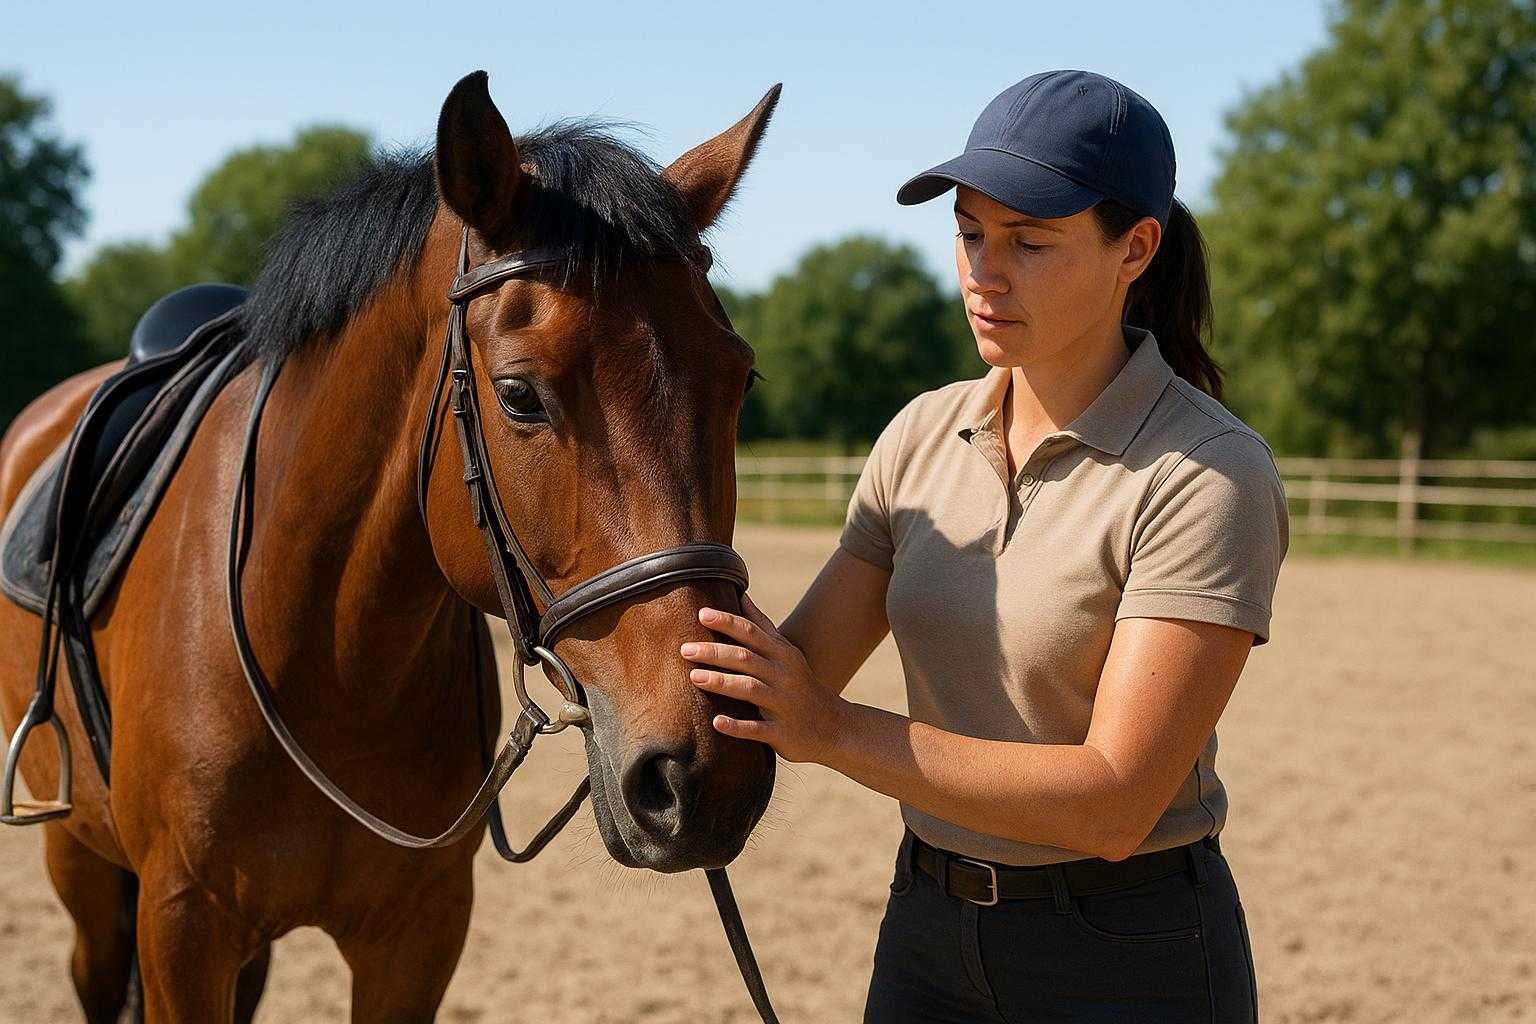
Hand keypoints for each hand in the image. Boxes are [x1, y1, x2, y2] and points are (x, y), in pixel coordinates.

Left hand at [680, 592, 848, 763]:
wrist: (835, 727)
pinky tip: (716, 721)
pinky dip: (737, 726)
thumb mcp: (787, 653)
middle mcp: (784, 676)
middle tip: (684, 649)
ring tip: (694, 677)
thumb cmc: (801, 684)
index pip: (752, 633)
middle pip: (746, 659)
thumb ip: (762, 626)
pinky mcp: (782, 733)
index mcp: (783, 655)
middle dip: (715, 653)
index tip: (701, 614)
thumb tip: (741, 595)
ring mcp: (784, 705)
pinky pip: (757, 729)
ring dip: (722, 683)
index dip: (727, 622)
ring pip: (751, 689)